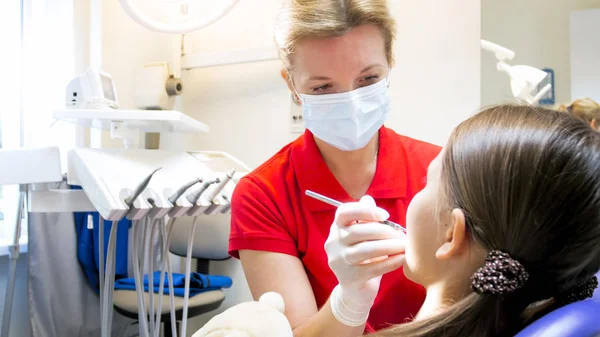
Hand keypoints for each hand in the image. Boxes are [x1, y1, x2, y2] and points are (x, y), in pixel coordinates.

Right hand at [325, 195, 405, 326]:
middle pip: (358, 231)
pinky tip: (402, 259)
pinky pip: (372, 268)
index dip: (364, 211)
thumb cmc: (364, 256)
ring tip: (405, 246)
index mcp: (337, 228)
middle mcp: (333, 243)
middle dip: (384, 232)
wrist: (356, 289)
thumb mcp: (363, 235)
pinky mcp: (348, 279)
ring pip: (365, 250)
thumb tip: (368, 199)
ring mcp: (338, 261)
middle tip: (404, 235)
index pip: (343, 212)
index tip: (385, 215)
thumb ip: (365, 218)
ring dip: (390, 247)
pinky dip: (390, 262)